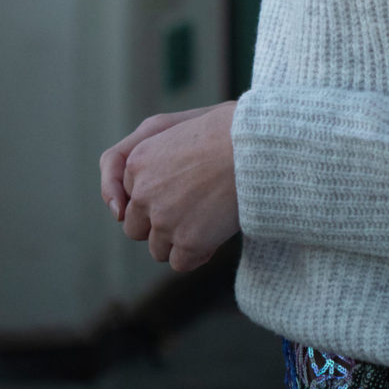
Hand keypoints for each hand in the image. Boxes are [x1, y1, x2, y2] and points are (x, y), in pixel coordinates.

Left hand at [100, 102, 240, 271]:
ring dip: (179, 240)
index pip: (130, 196)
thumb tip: (128, 200)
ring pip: (157, 248)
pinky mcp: (187, 241)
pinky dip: (197, 254)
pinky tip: (216, 233)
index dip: (156, 197)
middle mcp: (143, 192)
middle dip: (160, 223)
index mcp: (138, 160)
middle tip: (194, 206)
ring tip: (209, 217)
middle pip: (136, 227)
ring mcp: (163, 219)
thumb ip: (154, 155)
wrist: (260, 144)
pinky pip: (180, 263)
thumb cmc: (229, 128)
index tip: (181, 191)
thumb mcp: (182, 125)